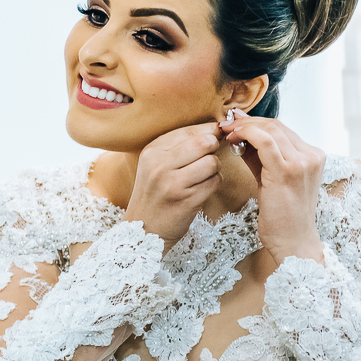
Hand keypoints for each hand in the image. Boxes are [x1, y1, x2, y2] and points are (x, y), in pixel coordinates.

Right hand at [122, 123, 221, 248]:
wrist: (144, 230)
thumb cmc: (155, 195)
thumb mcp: (156, 166)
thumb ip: (180, 147)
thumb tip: (216, 129)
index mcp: (152, 151)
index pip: (190, 130)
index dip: (208, 132)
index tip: (213, 139)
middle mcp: (159, 164)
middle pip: (204, 142)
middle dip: (214, 149)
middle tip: (208, 158)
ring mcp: (172, 183)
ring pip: (213, 162)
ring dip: (215, 169)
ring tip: (202, 177)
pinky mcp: (187, 200)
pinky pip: (215, 182)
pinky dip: (214, 184)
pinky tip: (202, 190)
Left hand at [221, 114, 325, 263]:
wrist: (293, 242)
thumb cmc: (282, 216)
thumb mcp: (271, 179)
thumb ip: (259, 157)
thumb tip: (241, 136)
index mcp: (313, 156)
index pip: (282, 129)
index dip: (255, 122)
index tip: (235, 122)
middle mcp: (312, 156)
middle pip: (276, 125)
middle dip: (247, 121)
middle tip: (226, 124)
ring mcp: (302, 162)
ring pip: (271, 129)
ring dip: (244, 126)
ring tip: (227, 131)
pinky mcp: (287, 171)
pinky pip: (265, 141)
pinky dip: (247, 134)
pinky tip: (234, 139)